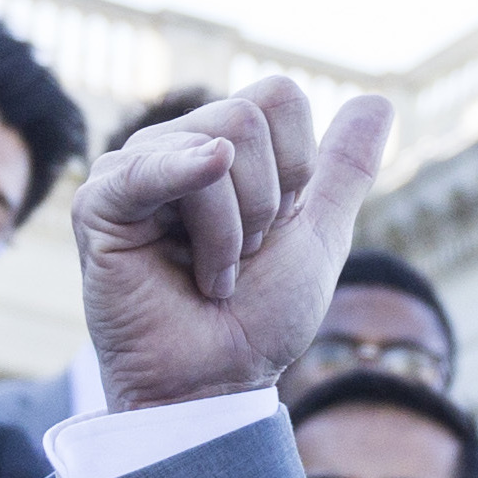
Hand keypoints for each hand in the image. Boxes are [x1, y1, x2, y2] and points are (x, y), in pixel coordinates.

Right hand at [70, 76, 394, 411]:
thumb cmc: (260, 316)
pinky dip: (192, 205)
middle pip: (248, 118)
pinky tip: (193, 254)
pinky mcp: (99, 203)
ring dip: (232, 231)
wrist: (220, 380)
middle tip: (238, 257)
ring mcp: (131, 170)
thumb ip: (344, 167)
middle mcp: (173, 147)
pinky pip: (151, 168)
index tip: (272, 230)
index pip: (279, 97)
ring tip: (209, 273)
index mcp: (220, 146)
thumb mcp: (317, 233)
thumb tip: (379, 99)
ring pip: (218, 145)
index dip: (295, 170)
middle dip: (263, 204)